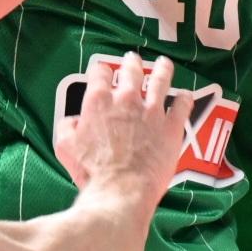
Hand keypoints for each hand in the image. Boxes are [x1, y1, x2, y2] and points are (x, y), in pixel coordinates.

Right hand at [55, 53, 189, 201]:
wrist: (121, 190)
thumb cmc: (92, 171)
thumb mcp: (65, 148)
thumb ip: (67, 127)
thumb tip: (72, 121)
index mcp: (99, 102)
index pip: (100, 74)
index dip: (101, 71)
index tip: (102, 72)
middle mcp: (127, 100)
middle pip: (131, 71)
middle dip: (132, 63)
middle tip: (133, 60)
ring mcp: (152, 111)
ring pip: (160, 81)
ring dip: (162, 70)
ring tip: (163, 64)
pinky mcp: (171, 126)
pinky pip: (182, 106)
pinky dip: (185, 99)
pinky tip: (186, 96)